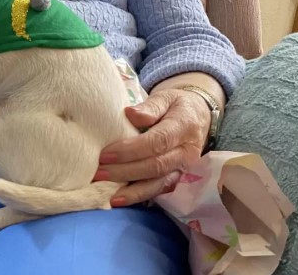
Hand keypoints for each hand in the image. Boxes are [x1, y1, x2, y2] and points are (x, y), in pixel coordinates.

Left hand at [94, 88, 210, 206]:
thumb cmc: (176, 105)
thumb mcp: (166, 97)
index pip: (157, 142)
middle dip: (125, 171)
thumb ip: (150, 106)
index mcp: (183, 128)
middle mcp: (186, 152)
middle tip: (99, 173)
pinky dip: (138, 196)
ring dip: (131, 191)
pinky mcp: (178, 178)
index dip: (131, 150)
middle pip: (155, 166)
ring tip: (107, 195)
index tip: (106, 153)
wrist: (198, 116)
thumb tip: (130, 113)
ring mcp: (183, 168)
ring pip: (158, 183)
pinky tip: (119, 200)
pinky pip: (158, 190)